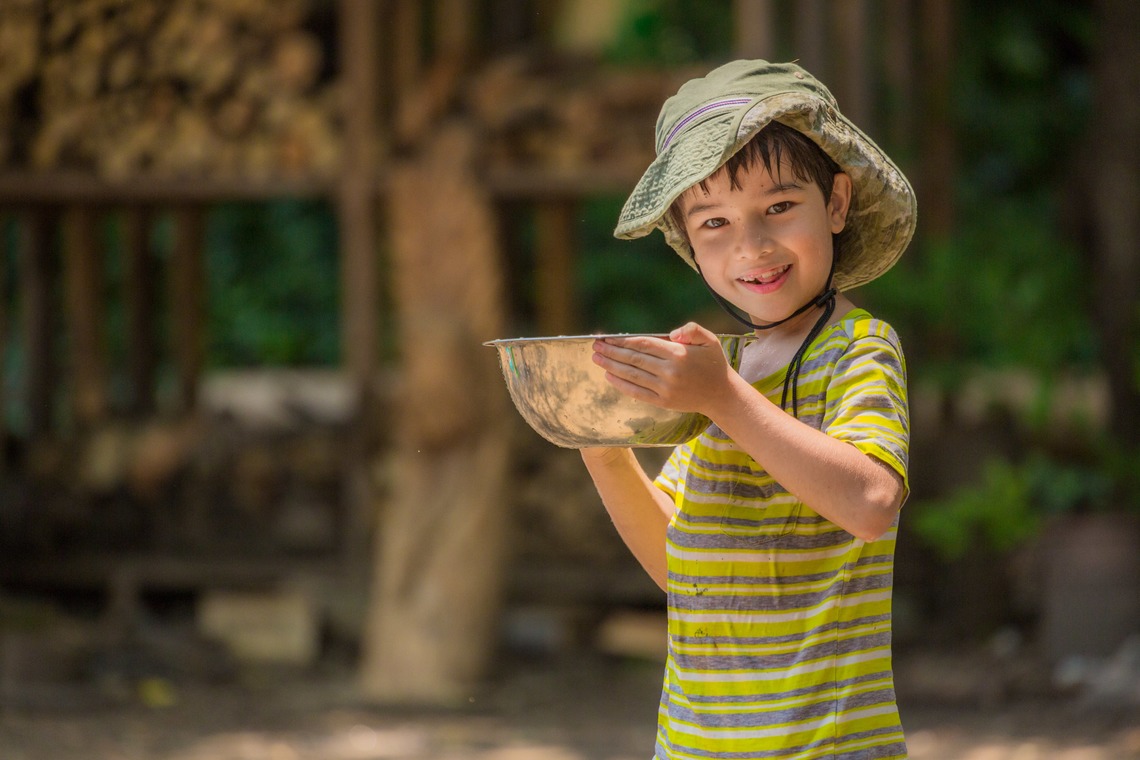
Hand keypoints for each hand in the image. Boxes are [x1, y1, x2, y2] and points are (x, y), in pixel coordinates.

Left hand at [591, 322, 731, 413]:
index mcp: (678, 354)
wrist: (721, 395)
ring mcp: (665, 389)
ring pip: (632, 375)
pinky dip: (621, 384)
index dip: (623, 341)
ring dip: (611, 366)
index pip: (644, 345)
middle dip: (611, 351)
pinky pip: (637, 392)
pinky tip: (609, 377)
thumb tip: (672, 333)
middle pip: (633, 359)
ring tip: (596, 358)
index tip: (608, 337)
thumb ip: (692, 330)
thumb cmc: (713, 364)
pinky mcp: (663, 402)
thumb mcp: (710, 340)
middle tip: (595, 345)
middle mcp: (670, 372)